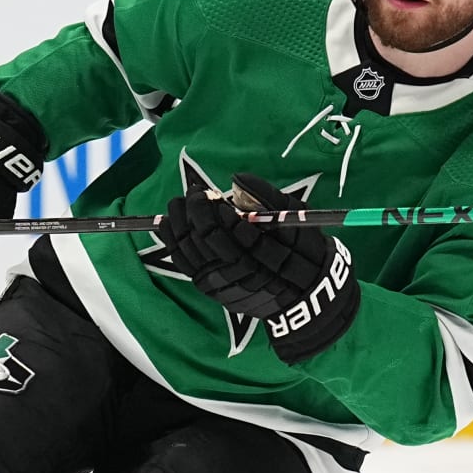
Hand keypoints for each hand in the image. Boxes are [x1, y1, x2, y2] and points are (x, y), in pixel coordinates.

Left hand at [162, 173, 360, 364]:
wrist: (305, 293)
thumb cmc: (302, 247)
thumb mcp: (294, 217)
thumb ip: (267, 197)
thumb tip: (238, 179)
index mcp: (266, 252)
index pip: (229, 228)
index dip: (212, 206)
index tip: (207, 191)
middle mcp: (243, 272)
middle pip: (208, 238)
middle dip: (195, 211)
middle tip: (191, 192)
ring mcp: (226, 284)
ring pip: (193, 252)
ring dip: (179, 224)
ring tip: (177, 204)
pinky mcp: (214, 291)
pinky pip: (187, 266)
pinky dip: (173, 244)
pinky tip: (167, 225)